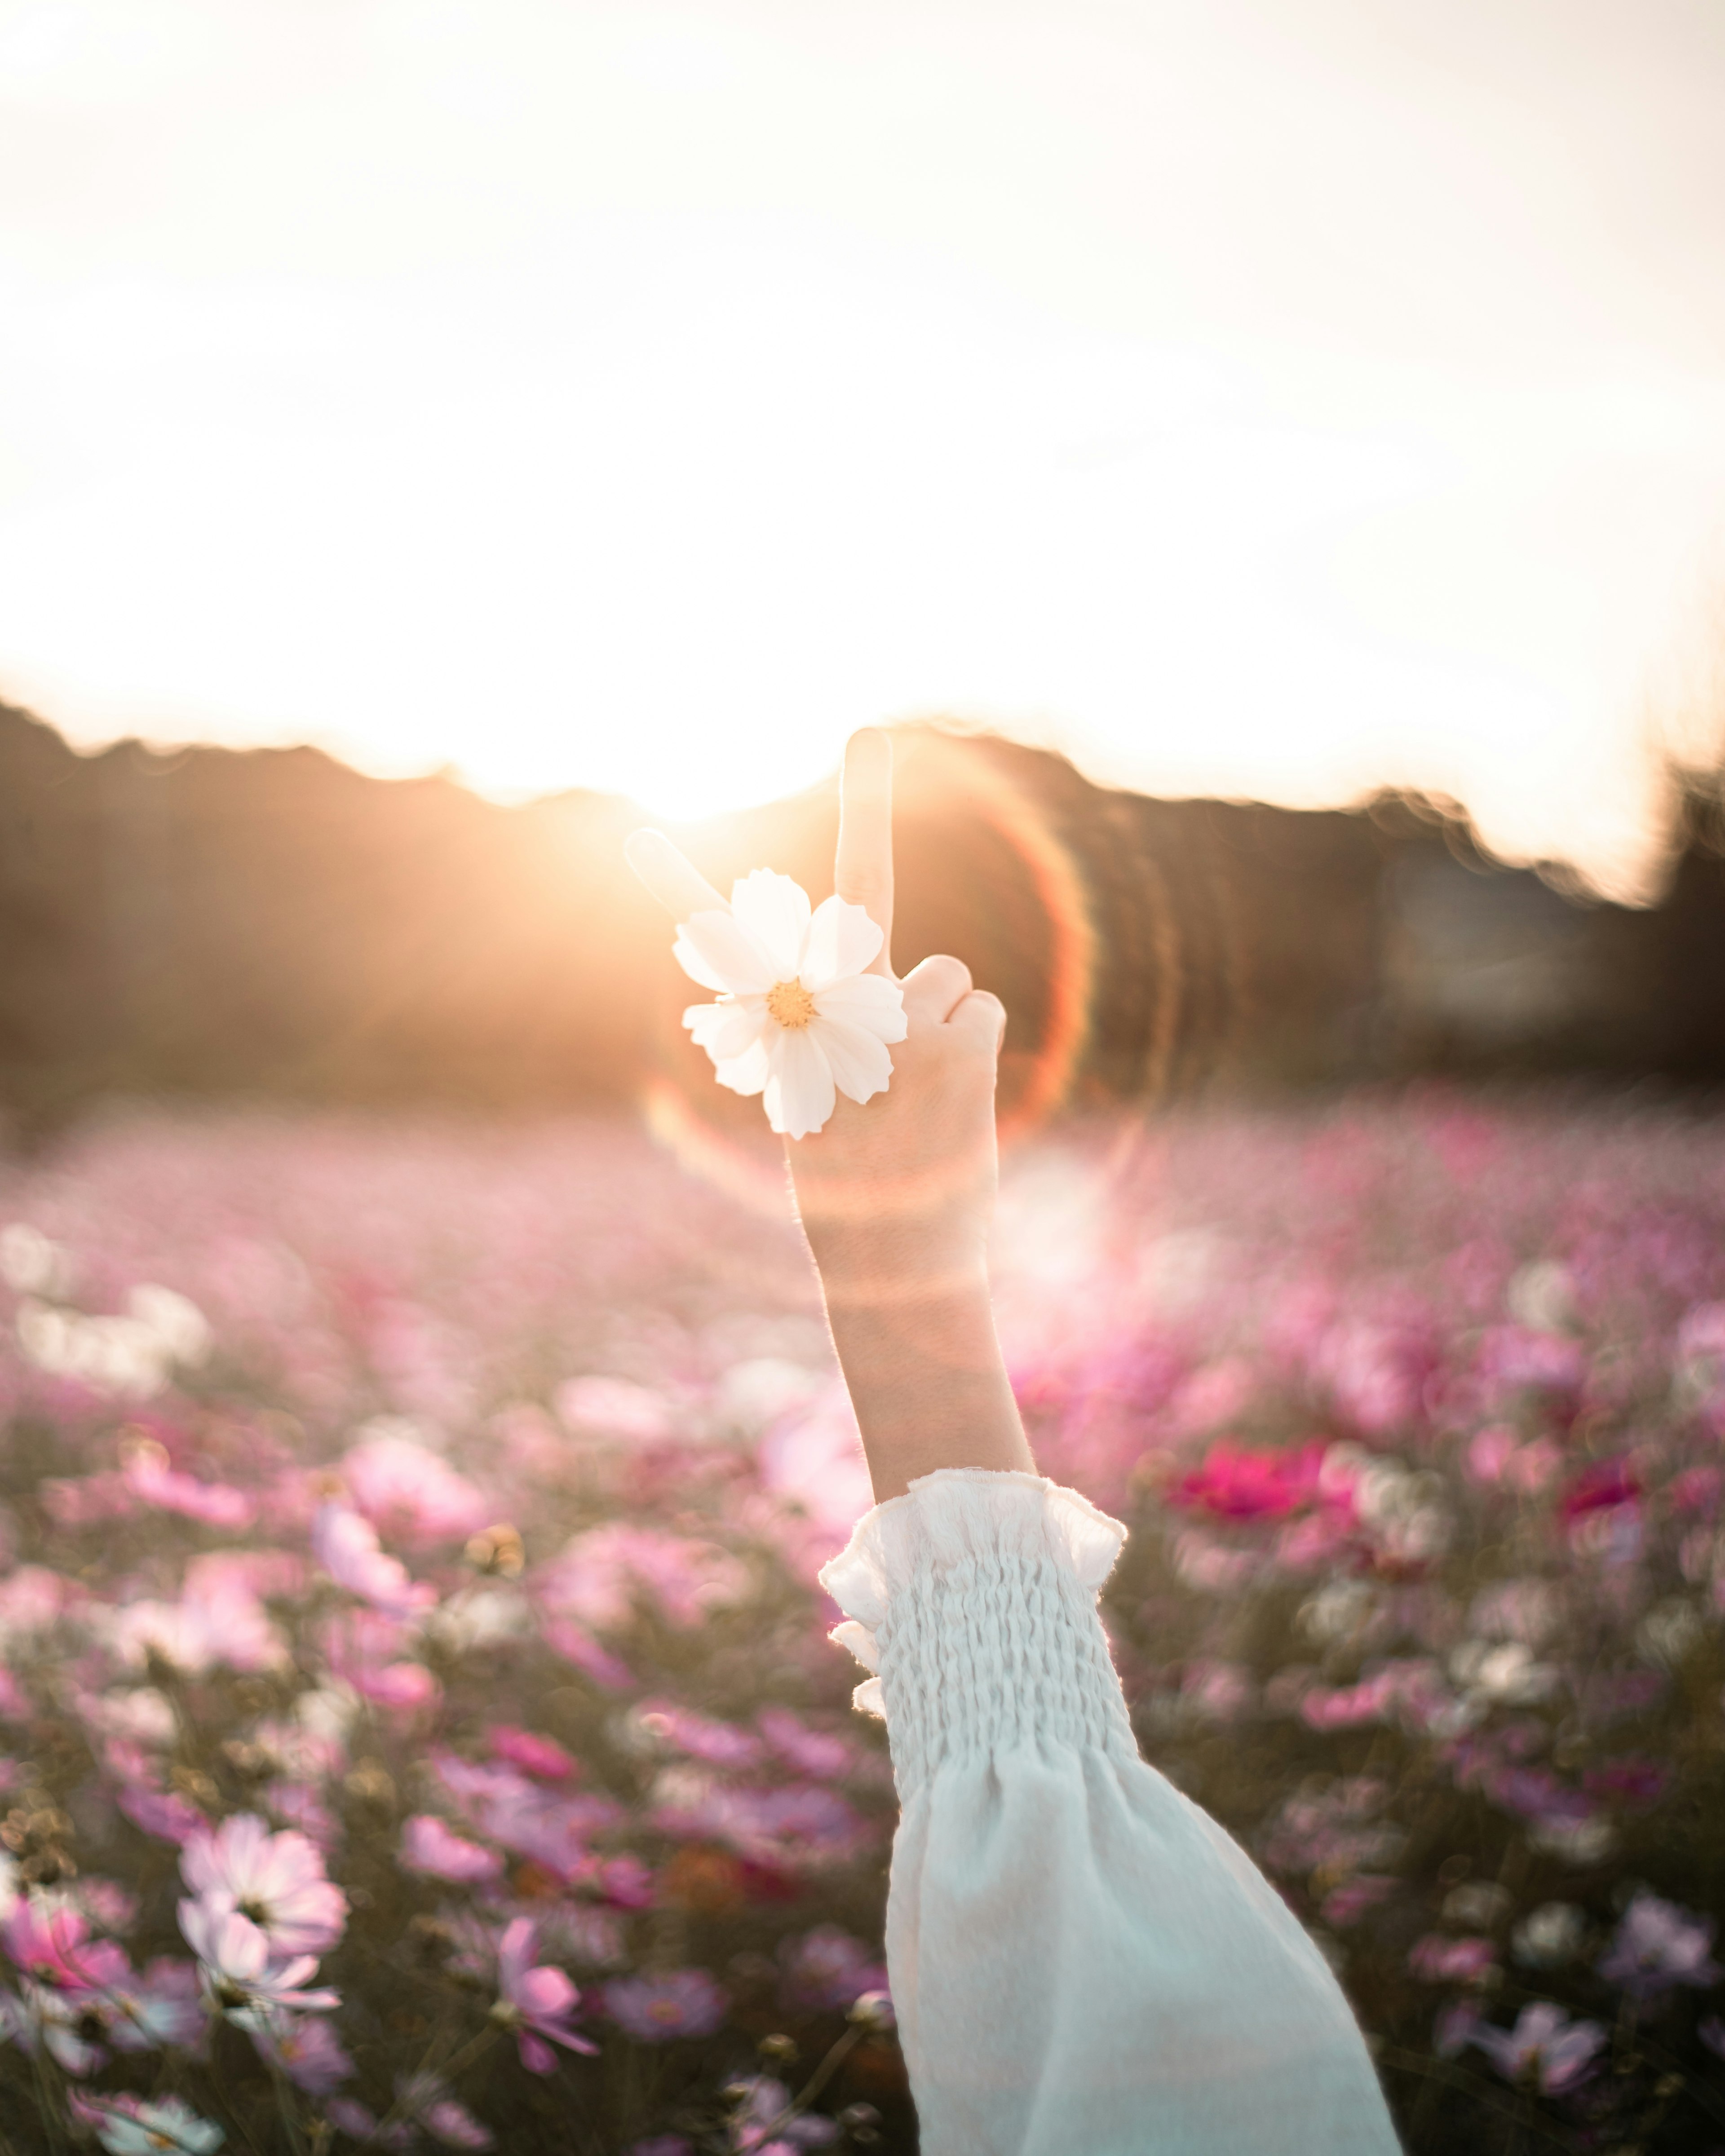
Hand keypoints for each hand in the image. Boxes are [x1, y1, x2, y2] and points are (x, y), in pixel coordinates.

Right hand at [627, 728, 1033, 1498]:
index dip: (681, 892)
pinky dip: (980, 1050)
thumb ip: (831, 1045)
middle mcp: (831, 1022)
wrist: (900, 1272)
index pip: (728, 952)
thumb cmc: (859, 1199)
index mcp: (781, 1042)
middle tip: (862, 733)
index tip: (631, 840)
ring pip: (943, 981)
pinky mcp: (956, 1044)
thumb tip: (855, 1004)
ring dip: (943, 1026)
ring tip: (927, 1096)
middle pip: (862, 902)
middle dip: (861, 799)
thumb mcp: (821, 1117)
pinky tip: (958, 1103)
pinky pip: (981, 1010)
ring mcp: (895, 1026)